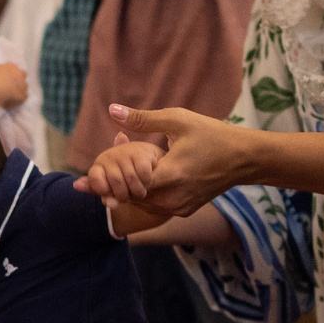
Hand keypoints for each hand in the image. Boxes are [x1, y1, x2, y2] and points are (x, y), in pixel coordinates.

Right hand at [0, 61, 28, 107]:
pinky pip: (23, 97)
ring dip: (19, 89)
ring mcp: (22, 85)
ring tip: (11, 94)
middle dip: (18, 79)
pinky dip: (19, 99)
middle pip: (23, 75)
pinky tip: (12, 101)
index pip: (15, 67)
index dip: (11, 73)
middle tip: (10, 85)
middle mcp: (19, 74)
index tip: (6, 77)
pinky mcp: (23, 96)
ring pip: (24, 86)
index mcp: (11, 66)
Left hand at [79, 104, 250, 216]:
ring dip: (126, 193)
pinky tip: (137, 182)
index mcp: (170, 175)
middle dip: (111, 187)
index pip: (126, 186)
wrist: (243, 159)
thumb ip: (142, 120)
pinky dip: (142, 197)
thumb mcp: (177, 120)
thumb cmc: (210, 134)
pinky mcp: (184, 211)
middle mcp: (173, 198)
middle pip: (129, 198)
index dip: (103, 182)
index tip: (80, 182)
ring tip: (112, 179)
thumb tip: (112, 110)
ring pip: (140, 205)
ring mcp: (179, 208)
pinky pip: (154, 207)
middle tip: (91, 179)